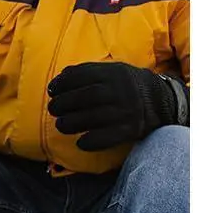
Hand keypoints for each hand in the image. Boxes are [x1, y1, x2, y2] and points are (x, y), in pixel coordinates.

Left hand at [47, 62, 182, 151]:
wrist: (162, 99)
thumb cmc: (125, 84)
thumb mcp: (111, 70)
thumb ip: (86, 72)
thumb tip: (58, 80)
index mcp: (113, 73)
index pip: (81, 76)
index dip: (62, 84)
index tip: (51, 91)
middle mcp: (120, 91)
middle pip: (86, 97)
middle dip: (63, 104)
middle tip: (53, 109)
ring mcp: (126, 111)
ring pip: (93, 117)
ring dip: (71, 123)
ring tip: (61, 124)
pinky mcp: (131, 129)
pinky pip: (108, 137)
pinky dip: (91, 141)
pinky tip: (80, 142)